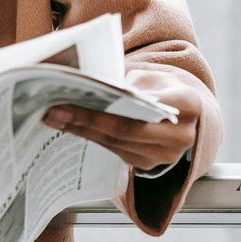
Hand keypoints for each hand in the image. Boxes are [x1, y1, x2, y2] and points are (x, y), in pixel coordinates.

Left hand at [41, 66, 203, 171]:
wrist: (184, 113)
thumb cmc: (164, 88)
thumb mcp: (152, 77)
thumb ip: (126, 84)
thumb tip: (85, 89)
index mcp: (187, 105)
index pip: (138, 110)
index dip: (102, 109)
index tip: (69, 99)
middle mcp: (180, 136)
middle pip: (123, 131)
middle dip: (85, 121)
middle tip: (53, 112)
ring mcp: (164, 156)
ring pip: (116, 144)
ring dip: (83, 131)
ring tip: (56, 118)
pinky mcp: (149, 164)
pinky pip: (115, 151)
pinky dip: (92, 138)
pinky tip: (72, 128)